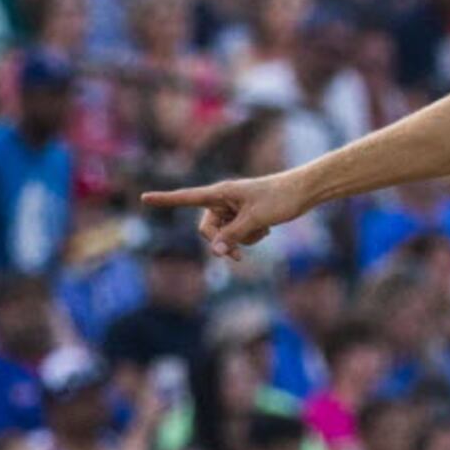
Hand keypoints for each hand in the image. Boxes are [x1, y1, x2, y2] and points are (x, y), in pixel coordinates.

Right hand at [142, 172, 303, 261]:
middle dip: (222, 242)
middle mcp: (223, 199)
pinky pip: (239, 233)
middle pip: (207, 229)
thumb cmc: (280, 199)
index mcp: (220, 193)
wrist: (304, 192)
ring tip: (263, 228)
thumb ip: (233, 236)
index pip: (187, 197)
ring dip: (242, 238)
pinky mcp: (245, 214)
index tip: (144, 198)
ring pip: (226, 234)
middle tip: (238, 258)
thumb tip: (214, 252)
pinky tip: (267, 227)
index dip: (166, 200)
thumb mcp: (256, 220)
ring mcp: (234, 208)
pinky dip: (251, 235)